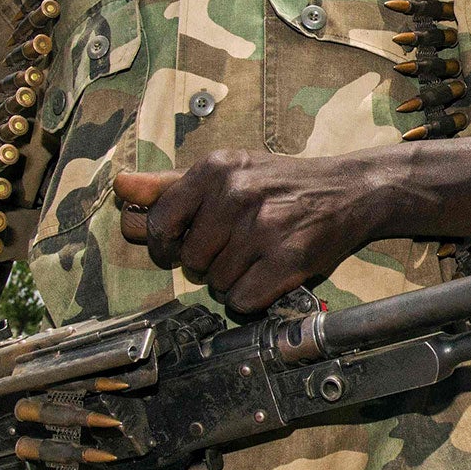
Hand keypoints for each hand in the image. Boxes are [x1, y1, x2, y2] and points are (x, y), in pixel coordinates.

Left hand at [116, 150, 399, 314]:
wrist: (350, 190)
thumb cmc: (282, 184)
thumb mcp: (228, 172)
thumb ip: (169, 185)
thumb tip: (120, 188)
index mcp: (216, 169)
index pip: (160, 224)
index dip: (169, 243)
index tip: (187, 242)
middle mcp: (237, 194)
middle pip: (189, 259)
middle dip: (209, 260)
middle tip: (237, 243)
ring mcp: (264, 228)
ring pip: (217, 283)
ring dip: (234, 279)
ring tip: (258, 255)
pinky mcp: (288, 260)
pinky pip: (243, 300)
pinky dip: (253, 296)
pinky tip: (269, 273)